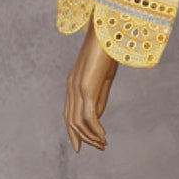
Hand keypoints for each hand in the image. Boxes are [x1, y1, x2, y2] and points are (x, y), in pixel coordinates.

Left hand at [64, 20, 118, 151]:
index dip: (74, 131)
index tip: (83, 144)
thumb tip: (97, 115)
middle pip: (71, 120)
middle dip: (83, 138)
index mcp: (74, 82)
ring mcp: (78, 87)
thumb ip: (99, 95)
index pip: (69, 113)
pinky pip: (88, 115)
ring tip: (104, 144)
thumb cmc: (108, 48)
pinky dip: (95, 129)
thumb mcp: (104, 76)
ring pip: (78, 121)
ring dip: (91, 136)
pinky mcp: (87, 87)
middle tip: (99, 148)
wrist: (108, 30)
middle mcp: (72, 86)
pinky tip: (103, 136)